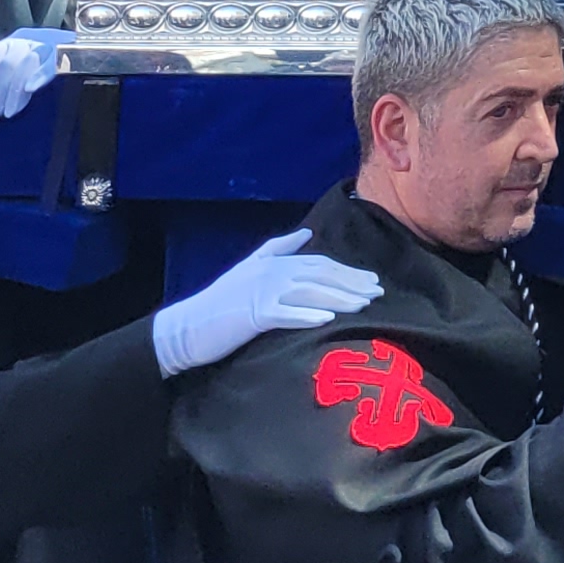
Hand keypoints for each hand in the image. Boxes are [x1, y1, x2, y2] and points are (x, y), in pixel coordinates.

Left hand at [0, 27, 71, 121]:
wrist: (88, 50)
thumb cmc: (47, 56)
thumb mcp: (18, 52)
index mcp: (17, 39)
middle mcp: (32, 39)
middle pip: (7, 63)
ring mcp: (50, 45)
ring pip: (25, 64)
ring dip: (14, 91)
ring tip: (10, 112)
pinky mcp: (68, 54)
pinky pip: (51, 64)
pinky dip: (39, 76)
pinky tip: (30, 89)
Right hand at [152, 228, 384, 375]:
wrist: (185, 328)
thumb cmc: (220, 302)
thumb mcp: (250, 267)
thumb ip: (279, 248)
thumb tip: (306, 234)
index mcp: (274, 261)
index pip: (321, 264)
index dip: (349, 272)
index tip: (372, 282)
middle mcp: (272, 272)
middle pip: (321, 276)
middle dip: (352, 284)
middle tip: (378, 293)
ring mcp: (263, 292)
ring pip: (311, 293)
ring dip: (340, 299)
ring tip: (363, 305)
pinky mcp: (254, 314)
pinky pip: (286, 314)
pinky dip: (307, 316)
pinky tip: (327, 320)